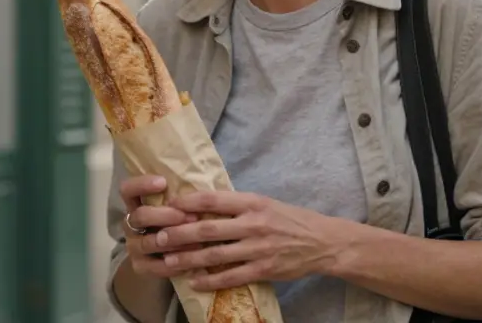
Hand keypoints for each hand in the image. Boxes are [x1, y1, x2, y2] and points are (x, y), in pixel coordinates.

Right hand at [119, 175, 200, 279]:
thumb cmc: (180, 220)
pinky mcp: (140, 266)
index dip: (141, 185)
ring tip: (197, 240)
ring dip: (174, 240)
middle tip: (190, 217)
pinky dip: (175, 263)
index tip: (163, 182)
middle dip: (165, 216)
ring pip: (148, 242)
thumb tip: (205, 179)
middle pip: (139, 216)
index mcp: (136, 204)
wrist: (171, 254)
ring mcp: (133, 246)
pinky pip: (155, 266)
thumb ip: (182, 196)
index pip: (128, 190)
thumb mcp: (178, 205)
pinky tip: (192, 259)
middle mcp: (131, 224)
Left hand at [155, 190, 342, 290]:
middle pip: (209, 229)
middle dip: (180, 234)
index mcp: (252, 202)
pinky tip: (194, 282)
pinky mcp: (264, 269)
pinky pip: (232, 276)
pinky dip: (211, 280)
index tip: (168, 205)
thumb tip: (201, 203)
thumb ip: (236, 204)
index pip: (213, 199)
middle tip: (159, 237)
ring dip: (189, 259)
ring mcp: (258, 248)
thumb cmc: (289, 218)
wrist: (322, 242)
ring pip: (216, 255)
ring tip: (169, 261)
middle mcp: (253, 224)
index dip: (188, 202)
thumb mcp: (263, 202)